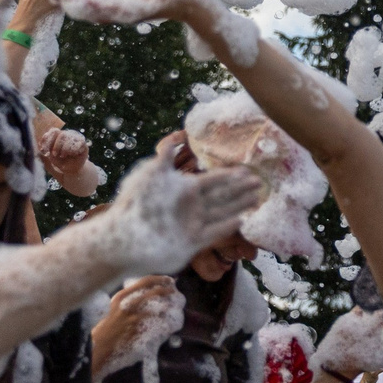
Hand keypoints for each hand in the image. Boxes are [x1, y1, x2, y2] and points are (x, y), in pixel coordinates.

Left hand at [38, 126, 102, 196]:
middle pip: (60, 133)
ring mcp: (76, 139)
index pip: (53, 131)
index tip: (44, 149)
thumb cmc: (60, 162)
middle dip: (56, 145)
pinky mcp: (84, 144)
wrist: (71, 171)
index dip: (48, 138)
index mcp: (58, 136)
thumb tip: (37, 144)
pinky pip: (79, 142)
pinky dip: (73, 149)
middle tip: (54, 154)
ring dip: (64, 148)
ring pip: (69, 136)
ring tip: (63, 156)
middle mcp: (67, 135)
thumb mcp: (50, 157)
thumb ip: (44, 150)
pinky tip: (72, 154)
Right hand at [92, 276, 182, 373]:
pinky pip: (155, 322)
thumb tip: (150, 295)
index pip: (144, 281)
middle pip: (152, 292)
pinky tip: (169, 323)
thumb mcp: (116, 309)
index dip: (159, 279)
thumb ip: (130, 301)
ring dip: (167, 305)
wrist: (100, 345)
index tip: (169, 279)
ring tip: (173, 306)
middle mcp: (127, 303)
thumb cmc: (109, 327)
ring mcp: (132, 316)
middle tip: (174, 291)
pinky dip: (163, 322)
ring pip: (157, 307)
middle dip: (166, 290)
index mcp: (121, 296)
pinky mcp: (136, 328)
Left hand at [95, 157, 263, 277]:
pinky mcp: (191, 243)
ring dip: (240, 206)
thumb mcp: (149, 174)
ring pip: (222, 212)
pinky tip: (242, 221)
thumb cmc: (134, 205)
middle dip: (240, 190)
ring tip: (256, 199)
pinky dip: (228, 227)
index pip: (213, 180)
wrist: (122, 240)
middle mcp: (190, 206)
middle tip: (260, 183)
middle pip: (221, 196)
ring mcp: (191, 225)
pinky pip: (214, 232)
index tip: (247, 170)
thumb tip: (174, 139)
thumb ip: (164, 158)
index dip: (230, 175)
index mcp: (183, 189)